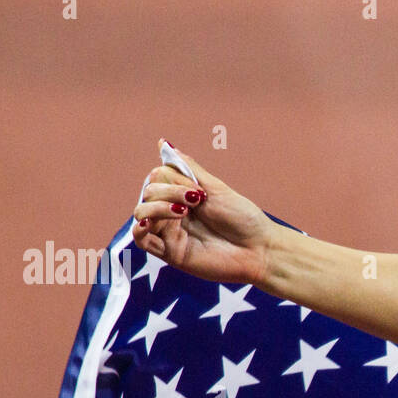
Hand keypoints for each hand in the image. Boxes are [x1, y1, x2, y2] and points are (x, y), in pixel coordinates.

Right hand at [132, 139, 276, 285]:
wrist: (258, 248)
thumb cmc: (242, 218)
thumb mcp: (215, 187)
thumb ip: (188, 168)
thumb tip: (164, 143)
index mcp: (183, 196)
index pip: (157, 177)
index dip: (173, 179)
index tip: (199, 189)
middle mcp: (173, 213)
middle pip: (149, 192)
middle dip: (170, 191)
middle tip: (197, 201)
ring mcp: (170, 233)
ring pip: (141, 213)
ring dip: (157, 206)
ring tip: (183, 212)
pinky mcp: (170, 253)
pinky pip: (141, 240)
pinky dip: (139, 228)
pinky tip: (149, 223)